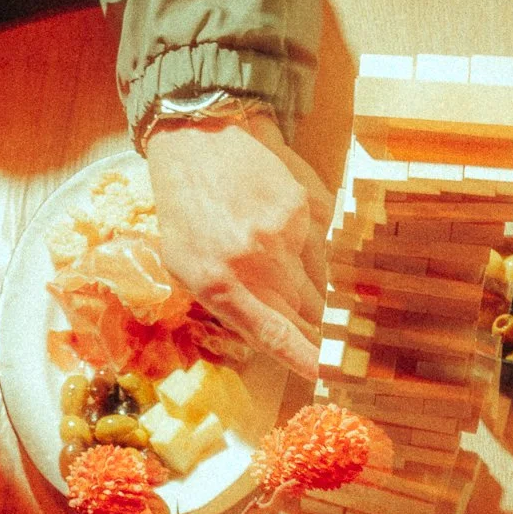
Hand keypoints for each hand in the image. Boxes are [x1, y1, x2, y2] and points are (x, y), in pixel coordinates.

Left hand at [147, 115, 329, 377]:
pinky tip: (282, 230)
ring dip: (306, 283)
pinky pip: (323, 248)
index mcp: (220, 284)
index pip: (275, 334)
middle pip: (304, 313)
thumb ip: (228, 306)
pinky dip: (309, 249)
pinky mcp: (306, 209)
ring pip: (318, 283)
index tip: (328, 373)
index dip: (305, 358)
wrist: (199, 141)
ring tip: (276, 257)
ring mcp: (285, 233)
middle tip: (290, 303)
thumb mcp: (184, 269)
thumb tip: (276, 336)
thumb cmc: (185, 213)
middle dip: (303, 318)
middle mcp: (256, 262)